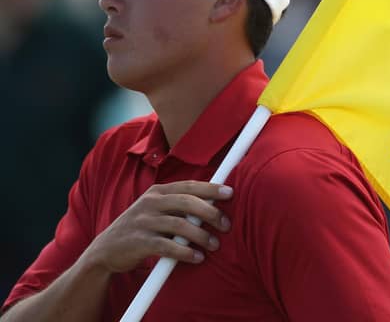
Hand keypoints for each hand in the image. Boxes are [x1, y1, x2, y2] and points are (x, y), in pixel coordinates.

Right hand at [85, 181, 232, 273]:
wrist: (106, 250)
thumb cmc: (141, 228)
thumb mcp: (156, 209)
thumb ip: (179, 206)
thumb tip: (213, 205)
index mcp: (158, 192)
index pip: (189, 185)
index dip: (211, 188)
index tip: (230, 193)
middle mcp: (151, 203)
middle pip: (187, 202)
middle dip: (210, 213)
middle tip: (226, 225)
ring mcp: (144, 222)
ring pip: (180, 225)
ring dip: (201, 236)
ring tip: (214, 245)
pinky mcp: (139, 242)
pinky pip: (168, 246)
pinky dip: (185, 252)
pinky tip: (197, 257)